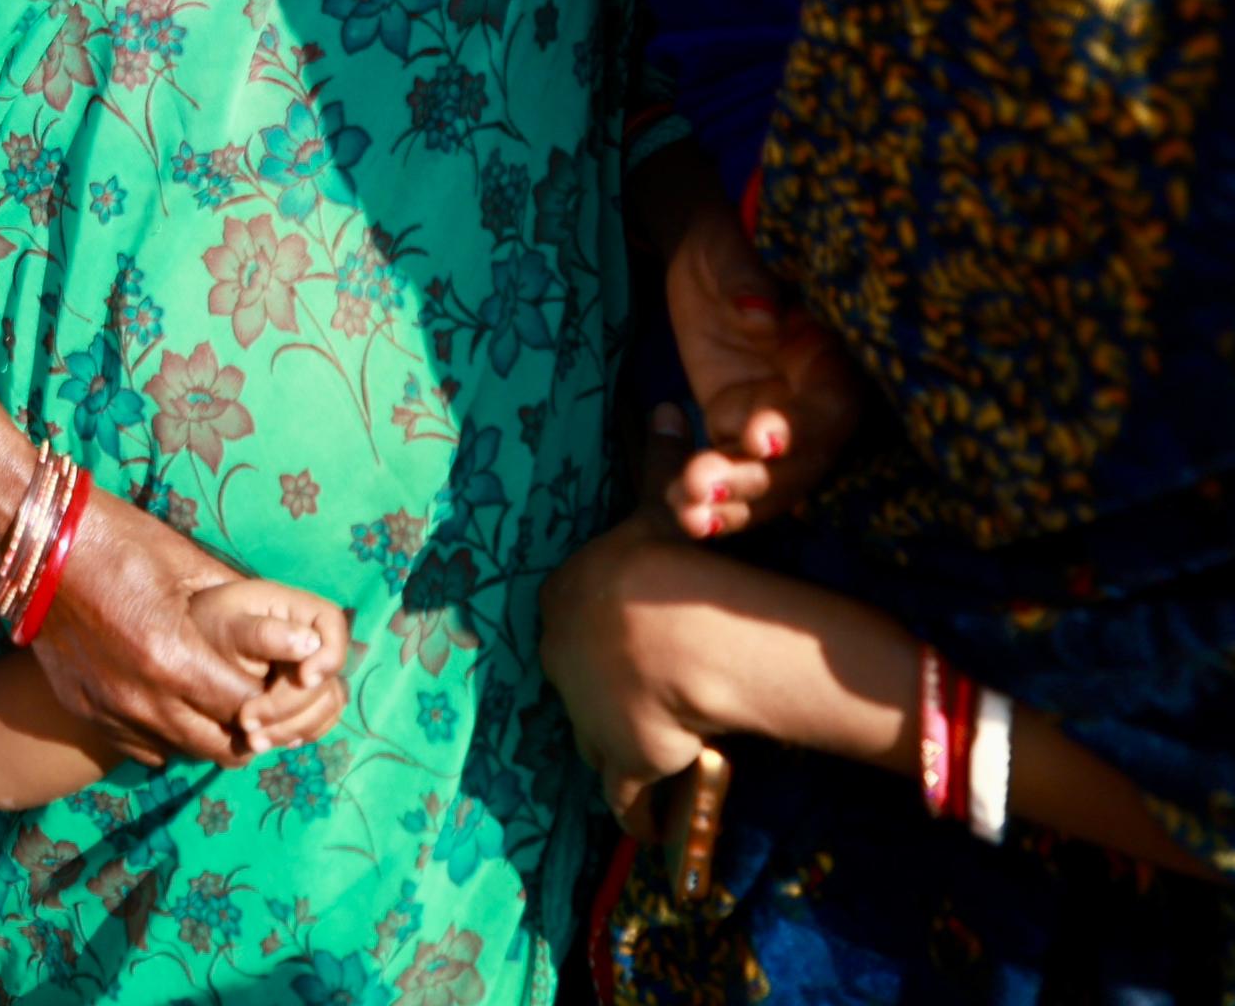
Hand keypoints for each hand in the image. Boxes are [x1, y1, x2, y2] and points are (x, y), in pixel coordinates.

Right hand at [23, 492, 302, 766]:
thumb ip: (238, 610)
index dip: (269, 700)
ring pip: (179, 752)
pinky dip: (164, 734)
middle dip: (244, 728)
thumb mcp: (188, 564)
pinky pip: (139, 746)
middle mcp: (143, 697)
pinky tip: (171, 705)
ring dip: (204, 735)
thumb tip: (287, 636)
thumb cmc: (121, 542)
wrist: (40, 545)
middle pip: (217, 745)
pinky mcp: (85, 710)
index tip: (276, 686)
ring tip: (216, 707)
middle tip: (254, 705)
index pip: (246, 707)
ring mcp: (110, 710)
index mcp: (175, 656)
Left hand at [184, 578, 354, 754]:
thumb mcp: (228, 625)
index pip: (333, 625)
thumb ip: (264, 634)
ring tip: (251, 740)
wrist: (196, 648)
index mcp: (298, 609)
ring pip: (326, 707)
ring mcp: (313, 672)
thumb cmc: (210, 626)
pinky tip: (264, 738)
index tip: (304, 679)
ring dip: (291, 728)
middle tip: (246, 722)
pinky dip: (293, 734)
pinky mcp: (306, 700)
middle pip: (327, 678)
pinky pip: (317, 723)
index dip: (329, 655)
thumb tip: (311, 645)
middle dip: (290, 706)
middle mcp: (313, 640)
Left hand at [539, 491, 720, 837]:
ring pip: (594, 737)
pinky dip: (637, 816)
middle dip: (602, 689)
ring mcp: (586, 716)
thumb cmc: (661, 558)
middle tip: (640, 696)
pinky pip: (625, 800)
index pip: (570, 620)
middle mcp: (561, 660)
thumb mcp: (660, 504)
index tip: (622, 640)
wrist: (673, 628)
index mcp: (561, 600)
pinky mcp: (621, 764)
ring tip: (646, 755)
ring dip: (614, 747)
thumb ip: (661, 460)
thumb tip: (668, 404)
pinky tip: (647, 831)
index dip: (597, 630)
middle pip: (578, 679)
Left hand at [658, 202, 860, 536]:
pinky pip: (729, 474)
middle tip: (703, 485)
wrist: (700, 258)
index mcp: (828, 355)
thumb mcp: (731, 251)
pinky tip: (679, 514)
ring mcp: (772, 421)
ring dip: (729, 504)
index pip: (830, 405)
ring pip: (764, 481)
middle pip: (798, 461)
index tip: (762, 438)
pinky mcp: (734, 429)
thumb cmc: (726, 244)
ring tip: (685, 513)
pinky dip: (708, 500)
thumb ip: (749, 281)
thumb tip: (760, 314)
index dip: (803, 429)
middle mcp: (809, 399)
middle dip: (755, 480)